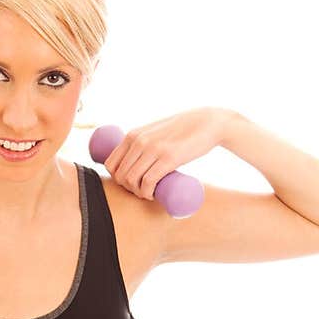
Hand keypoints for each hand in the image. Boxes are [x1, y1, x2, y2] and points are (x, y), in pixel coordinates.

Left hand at [103, 106, 233, 199]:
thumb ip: (141, 142)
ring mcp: (153, 149)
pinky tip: (154, 195)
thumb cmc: (180, 131)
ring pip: (131, 181)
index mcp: (133, 135)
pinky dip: (147, 194)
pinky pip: (147, 183)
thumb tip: (130, 160)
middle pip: (120, 176)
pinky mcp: (168, 158)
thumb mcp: (154, 132)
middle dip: (128, 189)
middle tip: (143, 190)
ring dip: (138, 193)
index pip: (110, 164)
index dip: (117, 179)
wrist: (207, 123)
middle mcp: (139, 141)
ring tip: (149, 193)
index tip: (131, 183)